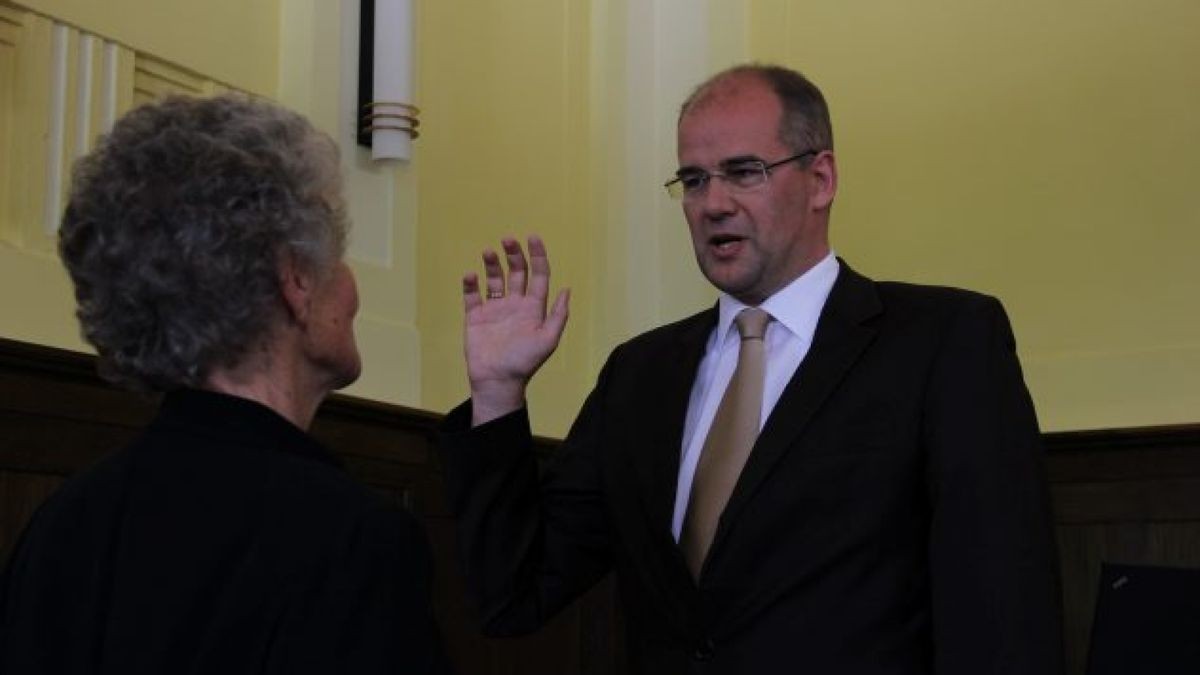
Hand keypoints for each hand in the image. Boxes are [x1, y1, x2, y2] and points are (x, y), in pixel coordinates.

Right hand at [462, 235, 568, 425]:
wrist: (497, 381)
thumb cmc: (525, 363)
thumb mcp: (548, 340)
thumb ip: (557, 315)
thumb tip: (567, 289)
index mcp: (533, 308)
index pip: (538, 276)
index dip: (537, 256)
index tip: (532, 238)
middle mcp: (514, 304)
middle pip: (516, 272)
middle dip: (513, 254)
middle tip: (508, 240)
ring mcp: (494, 309)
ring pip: (494, 279)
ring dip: (492, 263)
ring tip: (488, 252)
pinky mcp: (475, 317)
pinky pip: (472, 295)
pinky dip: (470, 284)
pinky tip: (471, 275)